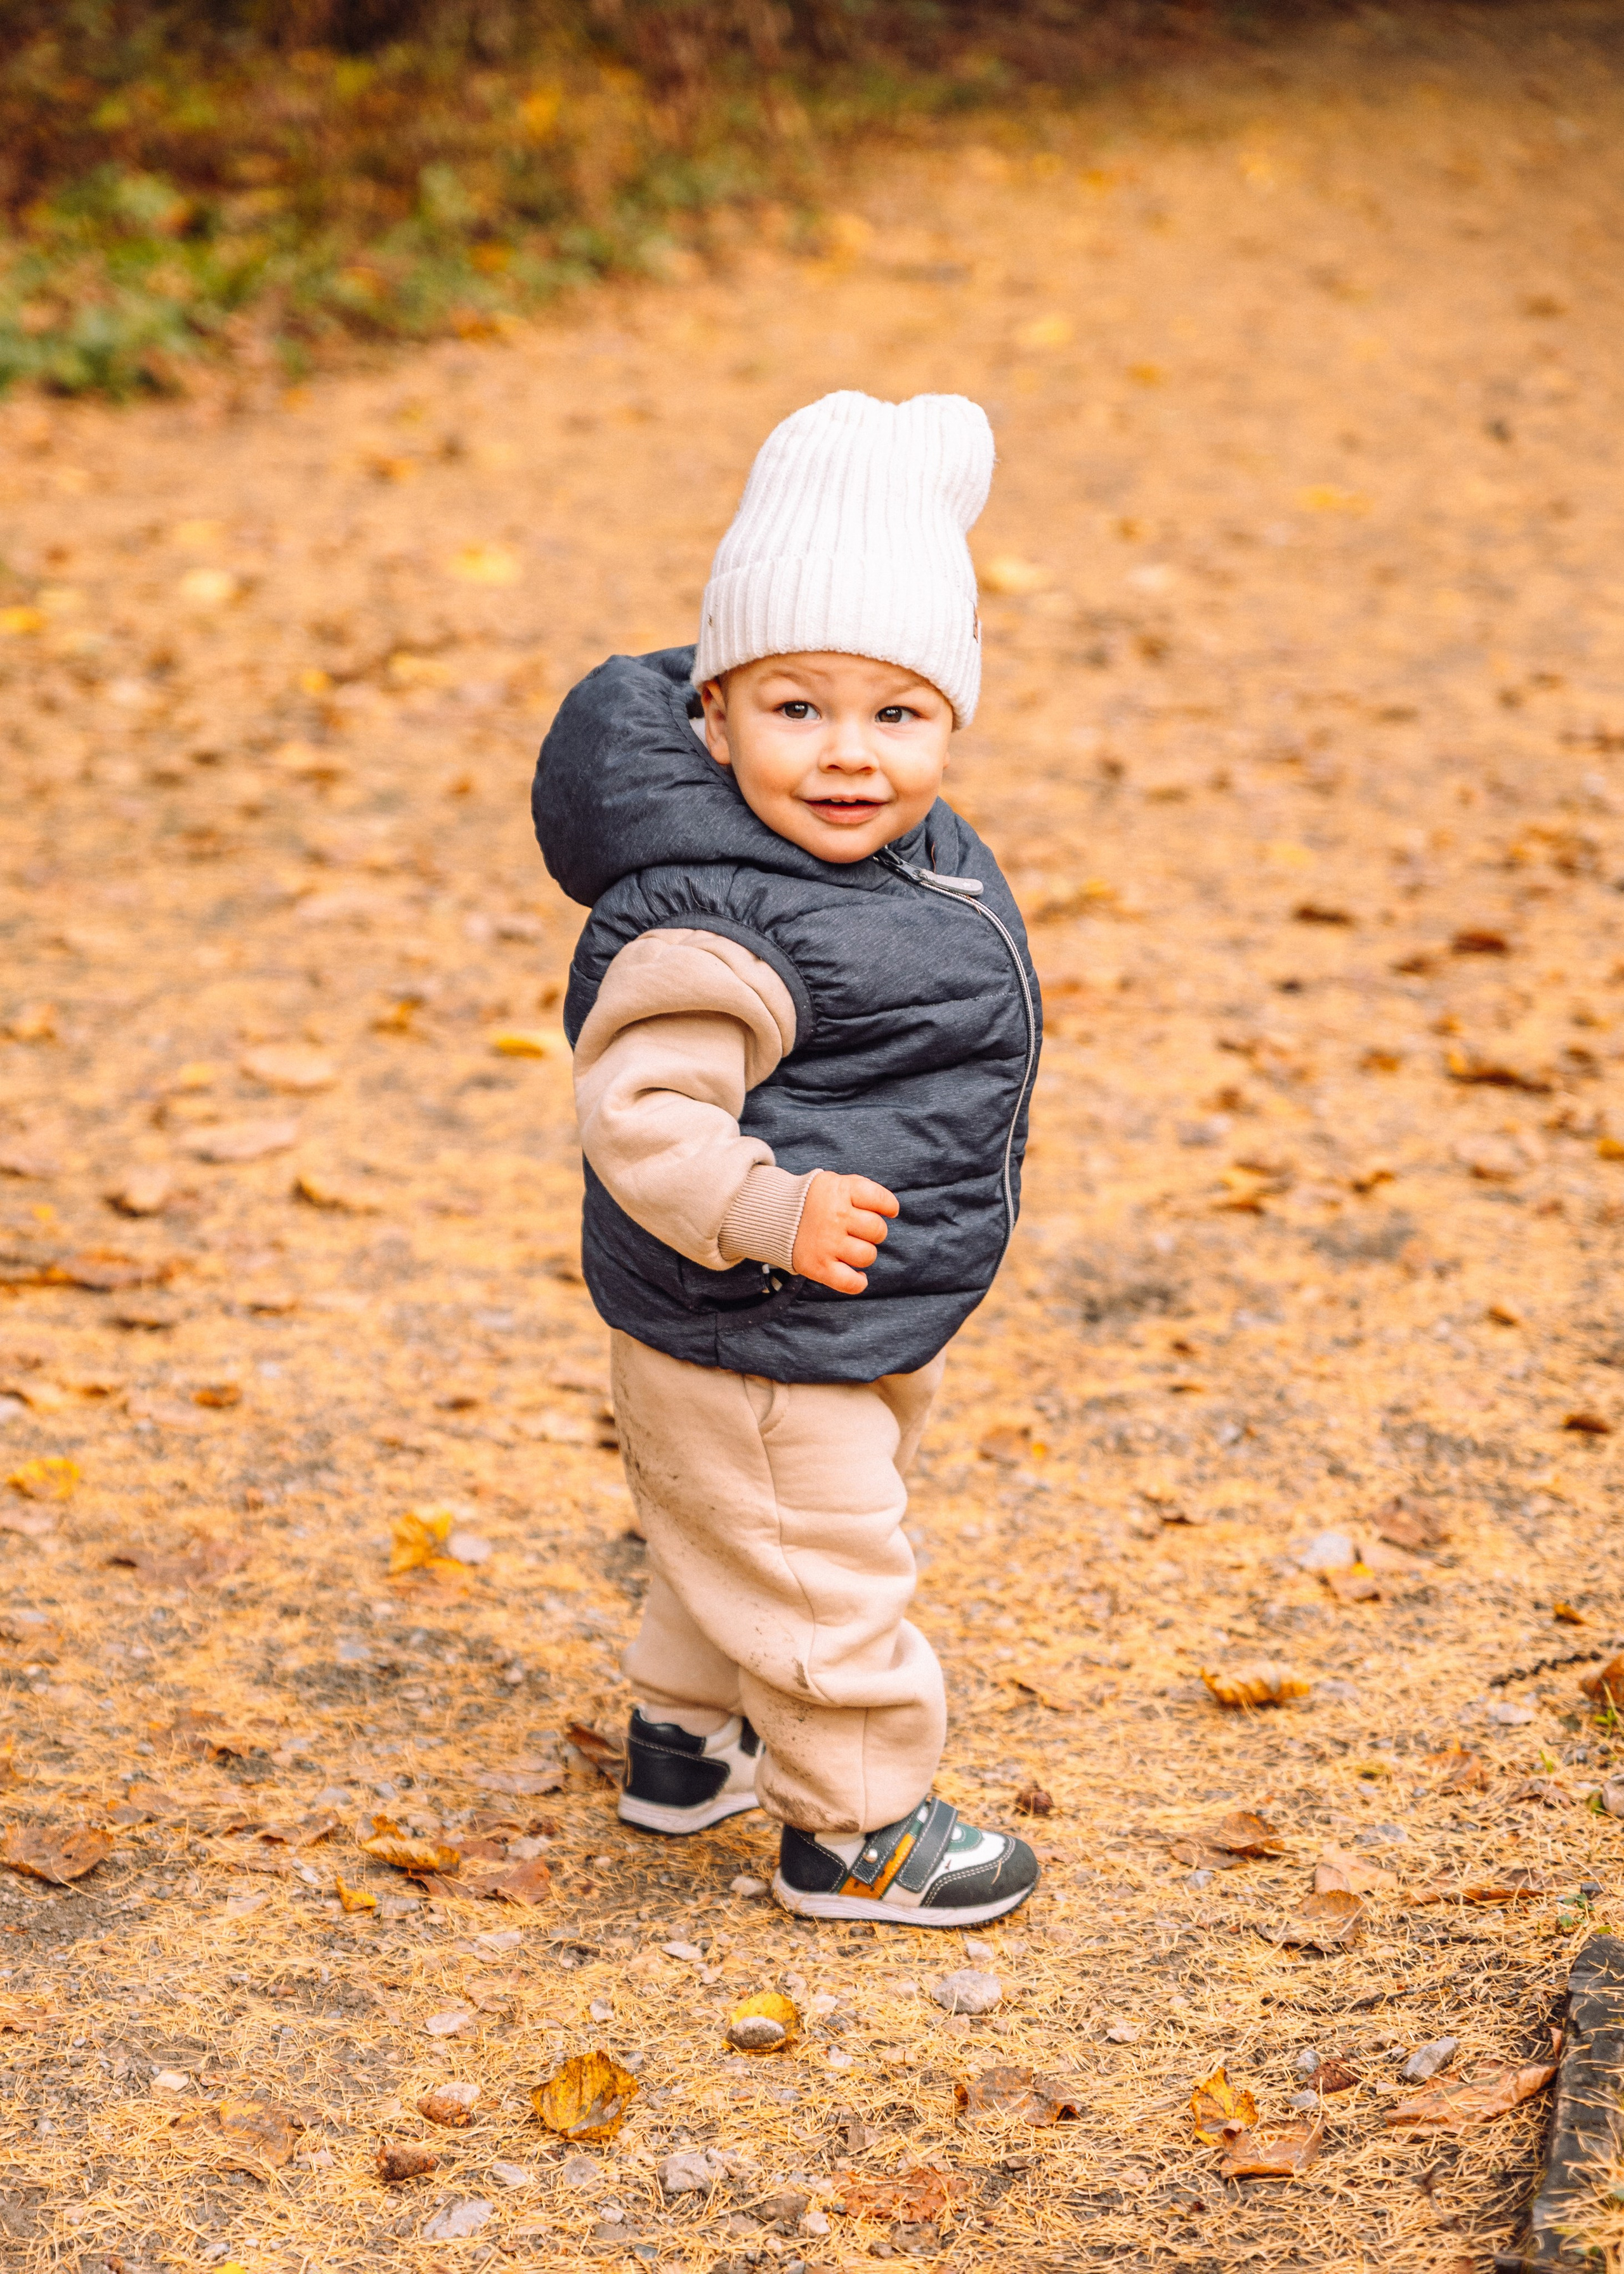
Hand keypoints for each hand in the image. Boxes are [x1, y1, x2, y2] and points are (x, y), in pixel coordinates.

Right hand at [791, 1171, 898, 1294]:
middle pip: (877, 1230)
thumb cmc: (814, 1200)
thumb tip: (890, 1208)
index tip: (888, 1211)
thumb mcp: (835, 1182)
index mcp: (841, 1191)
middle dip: (875, 1232)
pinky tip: (859, 1275)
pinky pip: (850, 1283)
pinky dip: (859, 1282)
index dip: (889, 1207)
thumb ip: (862, 1190)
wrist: (773, 1215)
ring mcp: (827, 1243)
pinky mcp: (819, 1266)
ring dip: (866, 1254)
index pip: (880, 1200)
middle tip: (861, 1231)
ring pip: (867, 1255)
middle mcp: (835, 1217)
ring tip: (853, 1249)